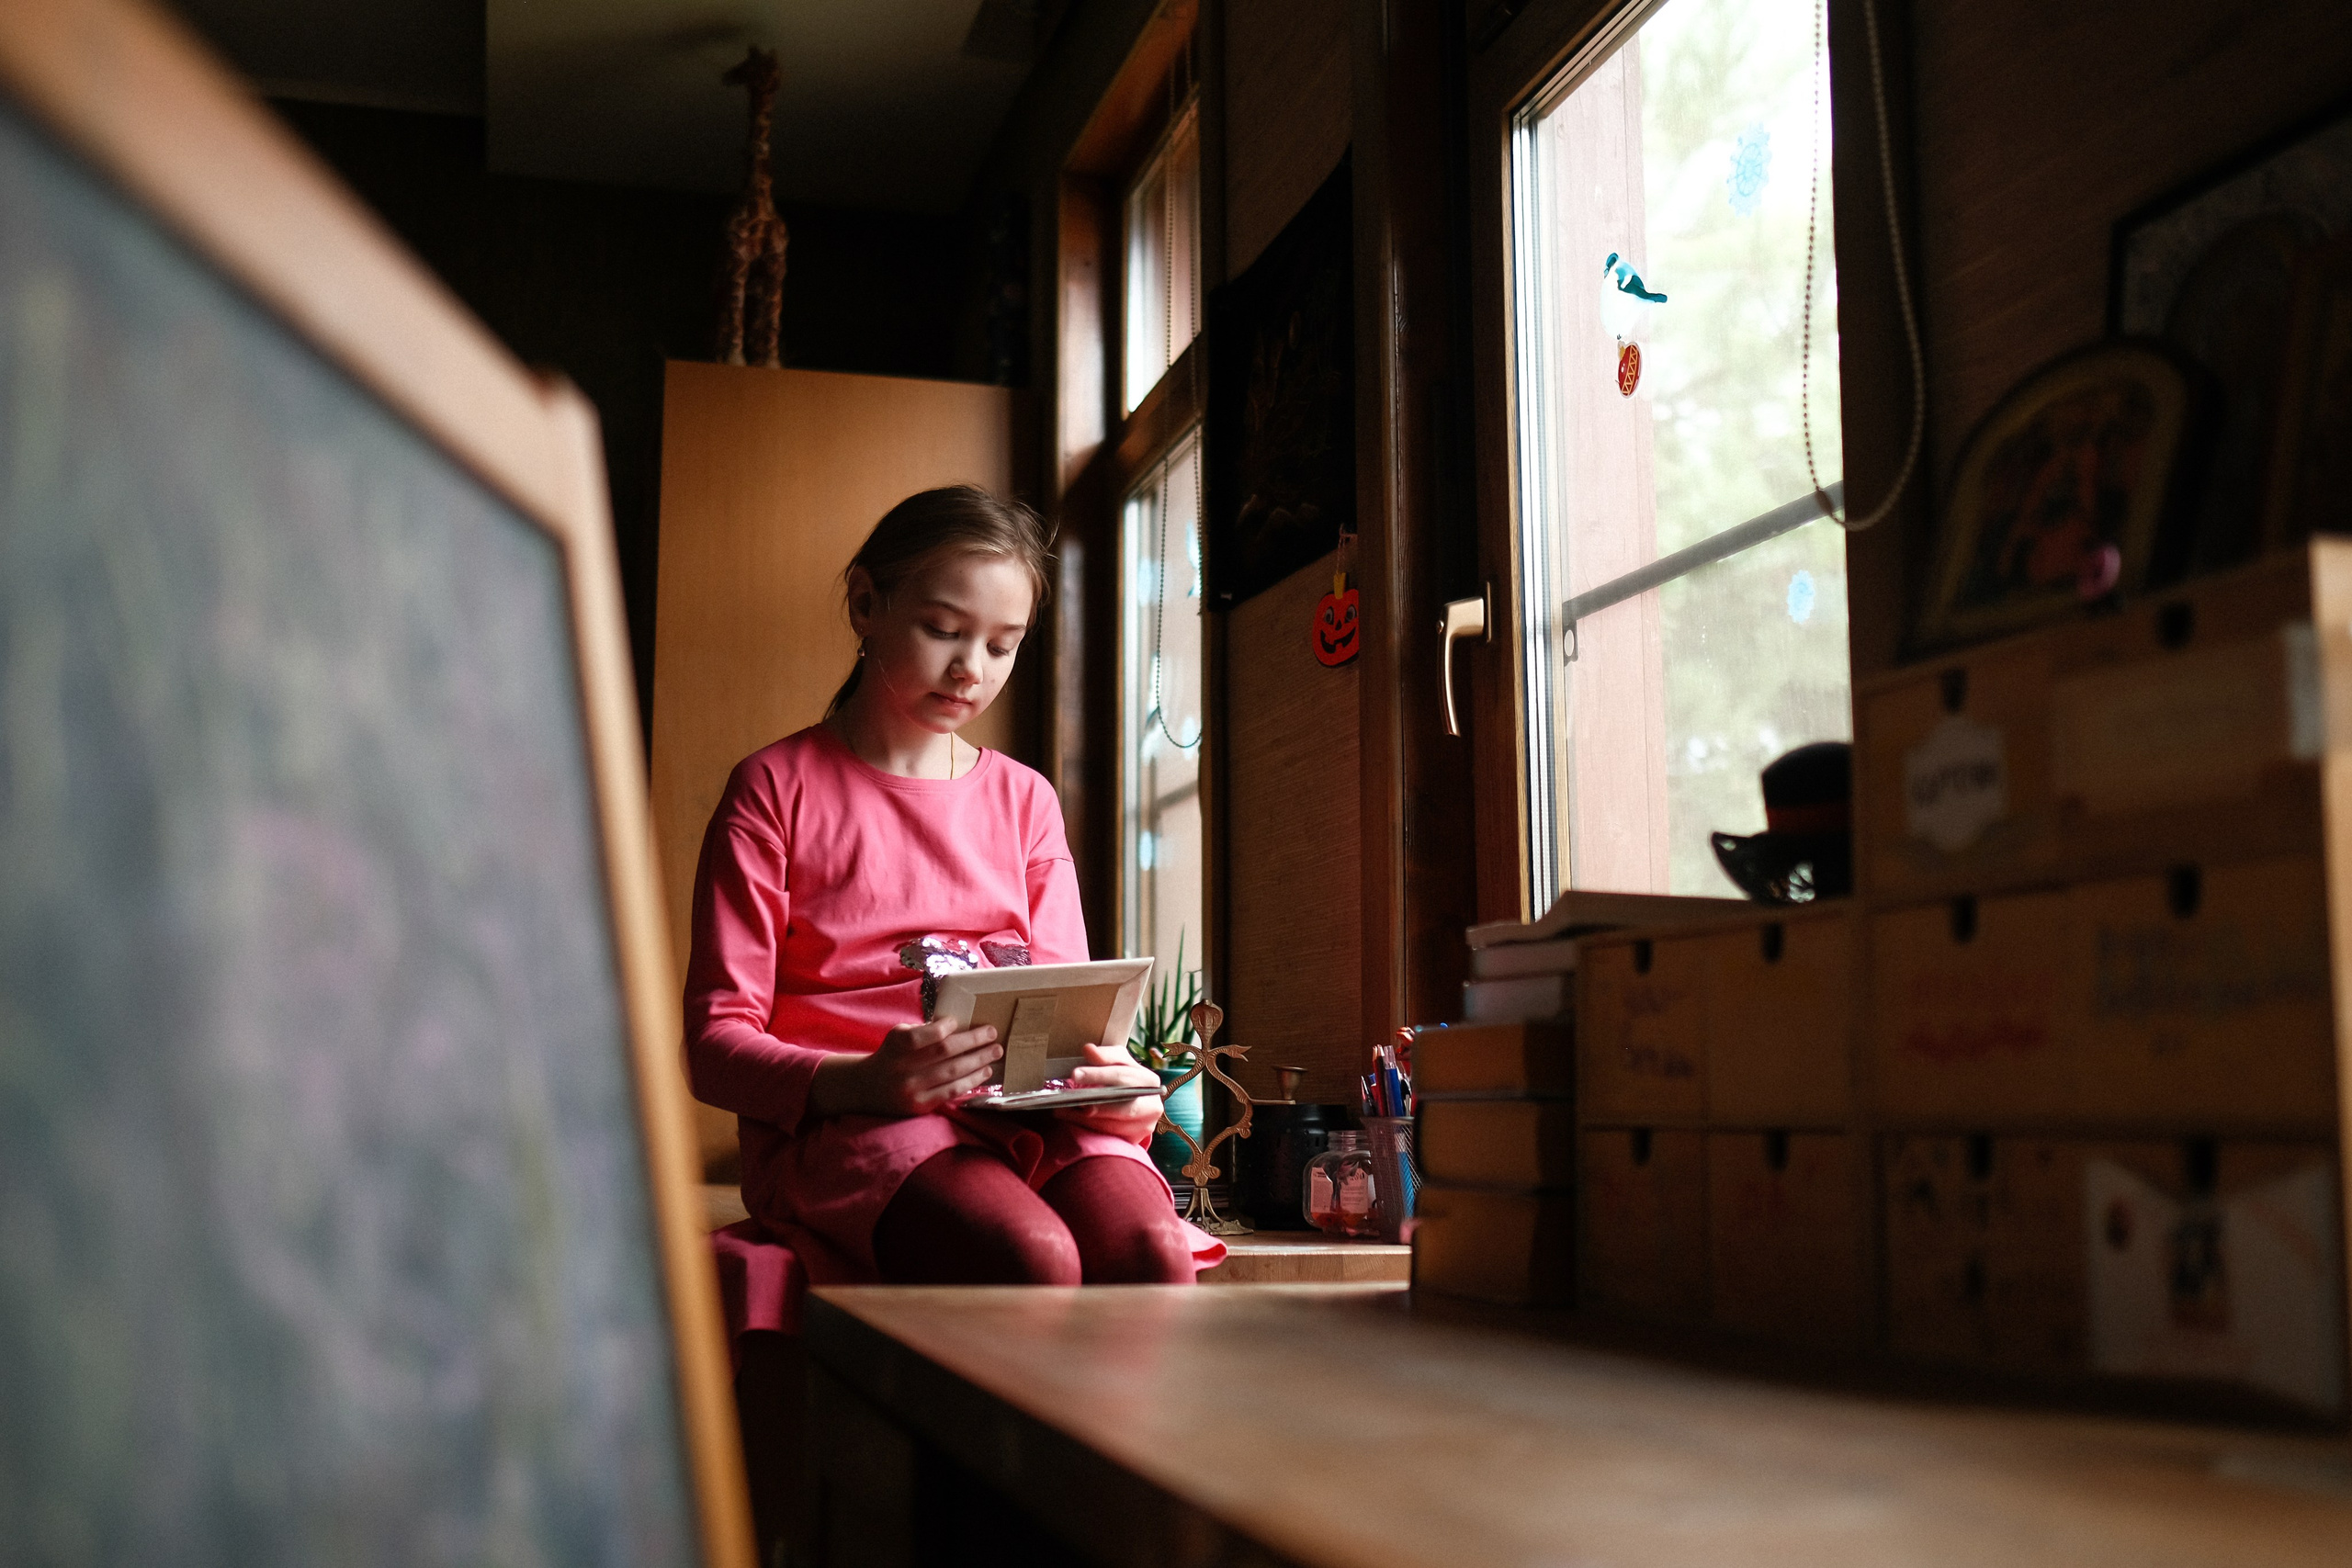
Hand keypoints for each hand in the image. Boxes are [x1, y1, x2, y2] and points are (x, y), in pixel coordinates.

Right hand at [808, 1020, 1000, 1117]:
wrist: (867, 1088)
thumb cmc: (892, 1054)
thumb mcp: (899, 1035)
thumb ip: (923, 1030)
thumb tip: (961, 1026)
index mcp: (896, 1045)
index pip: (922, 1035)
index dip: (943, 1028)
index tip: (958, 1022)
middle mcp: (902, 1068)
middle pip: (944, 1053)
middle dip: (973, 1042)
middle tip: (993, 1033)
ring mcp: (911, 1089)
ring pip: (951, 1073)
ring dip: (978, 1061)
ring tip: (995, 1052)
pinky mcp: (919, 1106)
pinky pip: (951, 1092)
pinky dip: (971, 1081)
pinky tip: (984, 1073)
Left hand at [1053, 1043, 1164, 1142]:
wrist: (1137, 1106)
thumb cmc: (1123, 1080)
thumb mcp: (1117, 1064)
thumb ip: (1105, 1057)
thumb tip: (1089, 1050)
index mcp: (1149, 1081)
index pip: (1123, 1076)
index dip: (1099, 1074)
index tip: (1075, 1074)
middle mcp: (1152, 1105)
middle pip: (1123, 1106)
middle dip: (1095, 1102)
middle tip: (1069, 1098)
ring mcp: (1145, 1126)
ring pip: (1114, 1124)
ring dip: (1086, 1119)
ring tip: (1062, 1110)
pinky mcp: (1135, 1140)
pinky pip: (1110, 1137)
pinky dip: (1089, 1129)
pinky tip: (1072, 1120)